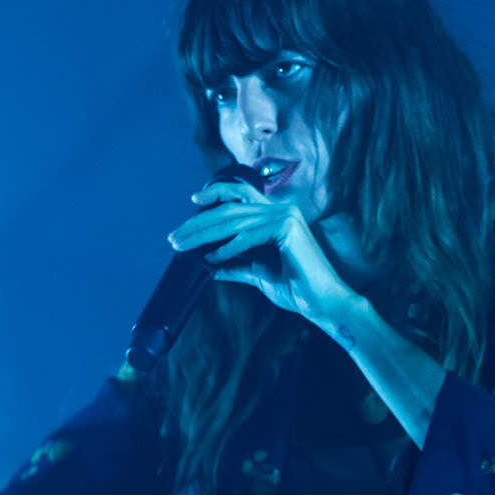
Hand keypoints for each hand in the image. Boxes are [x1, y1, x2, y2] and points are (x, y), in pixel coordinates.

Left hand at [168, 181, 358, 337]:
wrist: (321, 301)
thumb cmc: (295, 287)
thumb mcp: (256, 272)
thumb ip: (234, 264)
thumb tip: (207, 264)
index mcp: (276, 214)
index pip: (241, 194)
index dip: (216, 193)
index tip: (193, 201)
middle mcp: (281, 209)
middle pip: (230, 209)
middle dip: (198, 224)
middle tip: (173, 237)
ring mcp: (285, 216)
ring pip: (234, 221)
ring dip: (204, 235)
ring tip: (182, 247)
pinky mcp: (287, 229)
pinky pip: (249, 237)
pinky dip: (227, 248)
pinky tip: (211, 258)